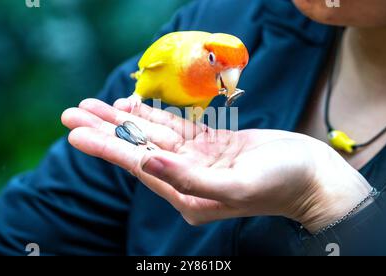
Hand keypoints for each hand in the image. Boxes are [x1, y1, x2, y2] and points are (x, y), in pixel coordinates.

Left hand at [61, 98, 371, 232]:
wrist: (314, 178)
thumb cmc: (282, 184)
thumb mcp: (237, 185)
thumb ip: (189, 179)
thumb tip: (146, 162)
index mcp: (187, 194)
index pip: (137, 165)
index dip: (105, 146)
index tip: (75, 131)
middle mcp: (186, 178)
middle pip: (137, 149)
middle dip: (104, 130)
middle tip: (72, 113)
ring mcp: (198, 161)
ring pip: (152, 136)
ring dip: (123, 121)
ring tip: (93, 106)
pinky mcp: (211, 146)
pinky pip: (175, 130)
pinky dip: (154, 118)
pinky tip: (132, 109)